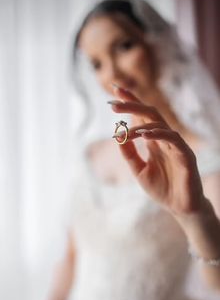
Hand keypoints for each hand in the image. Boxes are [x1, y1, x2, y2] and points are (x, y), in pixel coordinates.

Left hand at [109, 86, 203, 214]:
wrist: (179, 208)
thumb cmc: (162, 189)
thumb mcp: (139, 171)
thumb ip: (129, 154)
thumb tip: (117, 136)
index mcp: (155, 141)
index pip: (142, 116)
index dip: (130, 102)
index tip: (114, 91)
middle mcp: (165, 139)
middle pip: (150, 114)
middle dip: (132, 104)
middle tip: (112, 101)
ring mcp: (176, 146)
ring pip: (160, 124)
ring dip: (140, 122)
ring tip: (122, 126)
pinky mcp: (186, 156)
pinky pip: (173, 140)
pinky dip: (158, 135)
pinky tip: (144, 135)